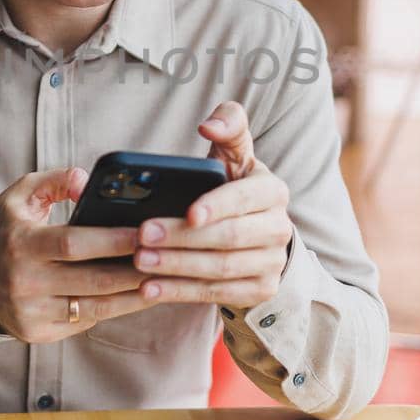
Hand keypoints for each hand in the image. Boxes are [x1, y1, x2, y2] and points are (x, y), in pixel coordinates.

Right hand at [0, 166, 152, 342]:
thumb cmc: (3, 229)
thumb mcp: (20, 195)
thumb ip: (55, 180)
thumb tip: (87, 182)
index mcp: (21, 244)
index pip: (74, 244)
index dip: (113, 241)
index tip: (147, 233)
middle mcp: (23, 282)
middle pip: (93, 281)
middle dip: (135, 272)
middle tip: (169, 260)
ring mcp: (30, 313)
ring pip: (95, 309)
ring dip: (133, 297)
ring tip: (163, 282)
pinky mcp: (36, 333)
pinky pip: (83, 323)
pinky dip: (111, 310)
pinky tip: (134, 298)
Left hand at [131, 101, 292, 308]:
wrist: (258, 237)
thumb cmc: (233, 187)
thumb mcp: (234, 155)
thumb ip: (228, 126)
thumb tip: (209, 125)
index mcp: (272, 191)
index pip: (246, 198)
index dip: (218, 206)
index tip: (189, 212)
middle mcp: (279, 228)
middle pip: (229, 237)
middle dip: (183, 238)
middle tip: (142, 235)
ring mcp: (272, 263)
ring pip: (221, 269)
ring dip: (177, 267)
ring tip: (140, 261)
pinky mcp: (259, 290)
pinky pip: (217, 294)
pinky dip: (180, 292)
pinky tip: (149, 288)